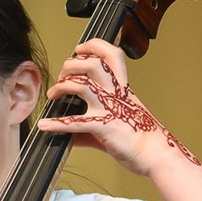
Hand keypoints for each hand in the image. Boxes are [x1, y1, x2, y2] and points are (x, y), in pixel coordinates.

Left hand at [40, 38, 199, 174]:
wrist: (156, 154)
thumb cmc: (141, 138)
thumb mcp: (117, 125)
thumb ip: (90, 128)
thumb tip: (70, 138)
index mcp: (122, 88)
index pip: (111, 54)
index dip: (93, 46)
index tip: (78, 50)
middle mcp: (116, 93)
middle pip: (92, 64)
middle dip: (71, 65)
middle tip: (62, 76)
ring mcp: (110, 108)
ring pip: (82, 85)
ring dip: (62, 86)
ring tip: (53, 94)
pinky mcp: (104, 126)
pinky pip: (76, 122)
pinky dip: (56, 124)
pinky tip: (44, 126)